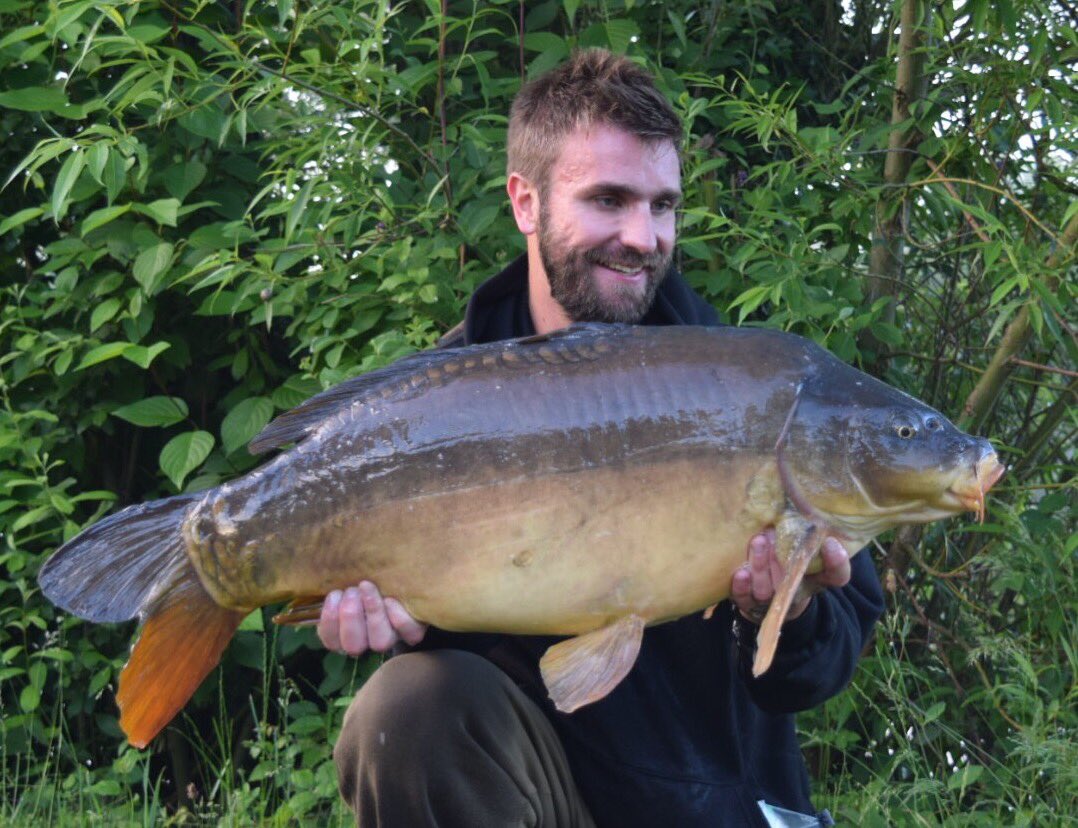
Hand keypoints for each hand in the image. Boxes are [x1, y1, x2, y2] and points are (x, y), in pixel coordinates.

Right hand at [317, 580, 427, 655]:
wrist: (403, 573)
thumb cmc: (369, 575)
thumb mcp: (348, 577)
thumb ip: (335, 581)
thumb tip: (316, 570)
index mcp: (346, 632)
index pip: (331, 641)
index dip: (329, 621)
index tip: (333, 594)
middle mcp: (368, 640)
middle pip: (354, 646)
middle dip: (349, 617)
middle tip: (351, 591)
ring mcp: (392, 637)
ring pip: (380, 641)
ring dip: (371, 613)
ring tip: (367, 587)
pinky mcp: (414, 631)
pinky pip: (409, 634)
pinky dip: (399, 617)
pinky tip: (391, 598)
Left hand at [730, 529, 850, 623]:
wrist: (767, 588)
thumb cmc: (789, 561)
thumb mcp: (803, 547)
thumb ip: (811, 534)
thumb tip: (817, 523)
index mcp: (817, 578)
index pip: (837, 574)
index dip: (837, 562)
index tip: (831, 543)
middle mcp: (796, 592)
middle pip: (792, 583)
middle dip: (781, 561)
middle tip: (772, 535)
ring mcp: (771, 601)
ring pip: (766, 591)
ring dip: (761, 567)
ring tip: (758, 542)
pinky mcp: (747, 603)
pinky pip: (744, 599)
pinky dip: (742, 587)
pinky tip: (741, 572)